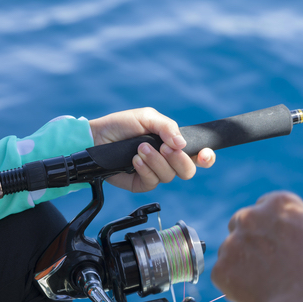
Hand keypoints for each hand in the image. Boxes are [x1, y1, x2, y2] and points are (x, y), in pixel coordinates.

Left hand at [89, 108, 215, 191]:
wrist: (96, 138)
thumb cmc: (121, 125)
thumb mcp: (147, 118)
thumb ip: (168, 127)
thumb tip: (182, 144)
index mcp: (173, 144)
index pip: (197, 155)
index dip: (206, 158)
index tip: (204, 155)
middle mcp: (167, 160)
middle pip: (188, 170)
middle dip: (178, 160)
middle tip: (164, 148)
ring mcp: (155, 173)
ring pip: (169, 176)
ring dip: (155, 161)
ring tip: (140, 148)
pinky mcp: (141, 183)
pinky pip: (152, 183)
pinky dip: (145, 170)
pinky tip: (134, 160)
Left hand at [211, 191, 302, 301]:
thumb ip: (302, 229)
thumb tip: (295, 234)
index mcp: (280, 204)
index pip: (266, 205)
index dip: (271, 224)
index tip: (276, 239)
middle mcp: (252, 216)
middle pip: (242, 221)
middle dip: (250, 238)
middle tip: (264, 262)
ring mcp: (233, 241)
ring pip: (231, 249)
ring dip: (241, 262)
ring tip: (265, 286)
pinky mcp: (221, 267)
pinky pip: (224, 275)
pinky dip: (234, 286)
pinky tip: (256, 297)